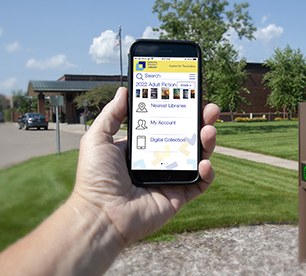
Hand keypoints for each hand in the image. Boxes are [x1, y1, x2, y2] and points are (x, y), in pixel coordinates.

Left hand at [71, 87, 219, 245]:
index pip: (167, 124)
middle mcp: (159, 161)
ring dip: (207, 143)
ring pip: (197, 157)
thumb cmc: (95, 178)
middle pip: (187, 138)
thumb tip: (123, 91)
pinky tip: (204, 163)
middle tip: (210, 109)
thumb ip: (112, 114)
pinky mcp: (178, 196)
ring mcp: (170, 178)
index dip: (180, 111)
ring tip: (209, 130)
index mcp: (142, 147)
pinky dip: (208, 173)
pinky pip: (200, 184)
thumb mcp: (98, 138)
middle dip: (201, 123)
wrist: (101, 214)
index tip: (190, 97)